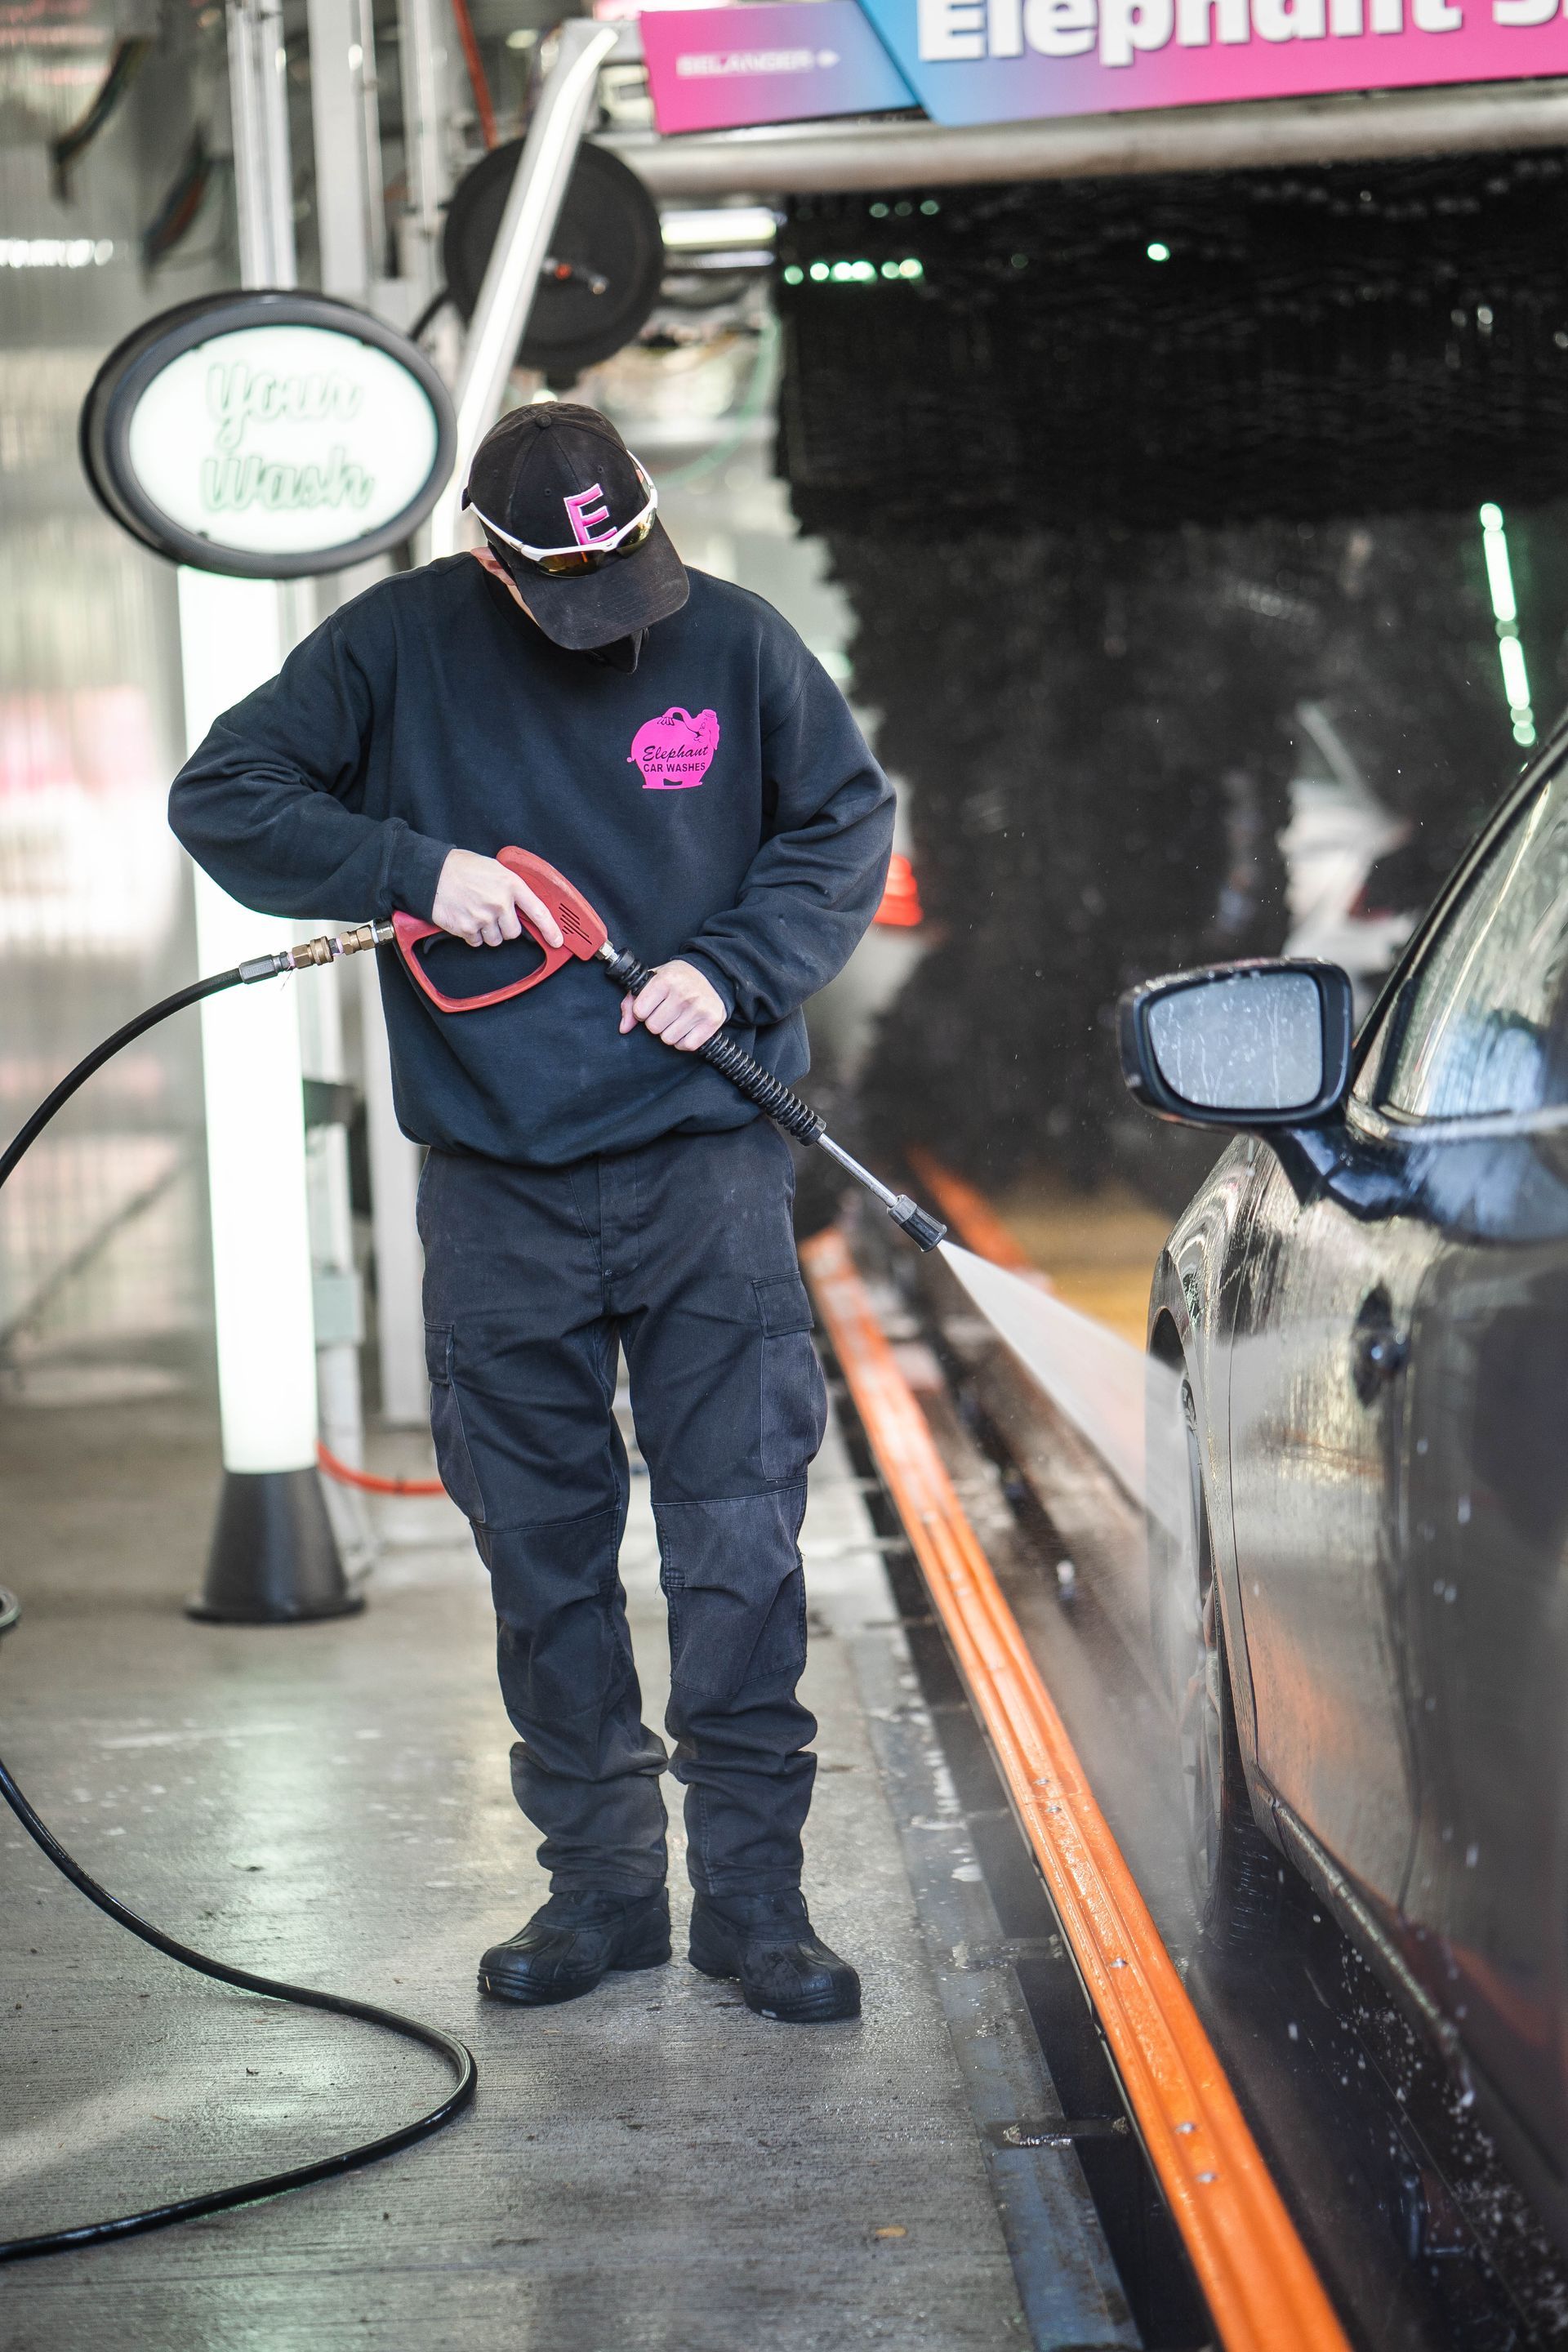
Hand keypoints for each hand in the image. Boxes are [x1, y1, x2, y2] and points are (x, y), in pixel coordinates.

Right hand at [431, 849, 562, 950]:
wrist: (432, 872)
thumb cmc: (463, 868)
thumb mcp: (495, 869)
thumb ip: (511, 887)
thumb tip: (523, 907)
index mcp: (510, 885)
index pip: (538, 911)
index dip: (550, 929)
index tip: (557, 940)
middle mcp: (499, 903)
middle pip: (513, 933)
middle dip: (505, 928)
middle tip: (493, 914)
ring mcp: (483, 917)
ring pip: (495, 940)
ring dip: (488, 932)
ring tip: (476, 913)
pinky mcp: (467, 928)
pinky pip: (477, 942)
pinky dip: (472, 935)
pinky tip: (466, 918)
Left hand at [619, 959, 725, 1051]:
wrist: (712, 974)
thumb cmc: (678, 979)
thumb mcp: (653, 980)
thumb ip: (632, 1001)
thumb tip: (624, 1028)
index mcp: (666, 980)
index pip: (640, 1011)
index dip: (642, 1011)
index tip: (651, 1005)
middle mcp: (683, 994)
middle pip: (653, 1027)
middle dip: (656, 1022)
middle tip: (666, 1012)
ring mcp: (699, 1009)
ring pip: (669, 1039)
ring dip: (669, 1032)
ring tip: (677, 1019)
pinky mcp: (711, 1022)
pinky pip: (687, 1045)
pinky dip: (683, 1041)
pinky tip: (686, 1027)